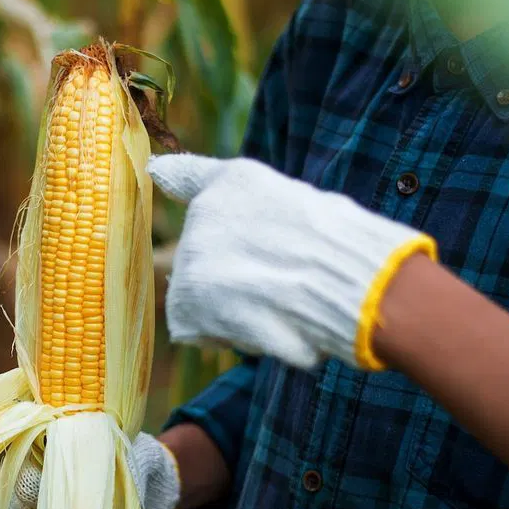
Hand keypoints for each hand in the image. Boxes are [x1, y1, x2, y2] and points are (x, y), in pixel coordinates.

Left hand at [147, 152, 436, 370]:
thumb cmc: (348, 255)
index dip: (174, 176)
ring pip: (203, 296)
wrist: (350, 288)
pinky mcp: (186, 300)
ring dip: (233, 310)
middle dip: (235, 277)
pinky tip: (263, 327)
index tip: (158, 172)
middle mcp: (205, 211)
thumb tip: (240, 243)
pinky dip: (226, 335)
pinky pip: (198, 327)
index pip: (190, 175)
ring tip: (278, 306)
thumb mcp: (312, 213)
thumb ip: (266, 218)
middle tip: (281, 284)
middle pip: (206, 256)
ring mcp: (191, 254)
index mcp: (238, 182)